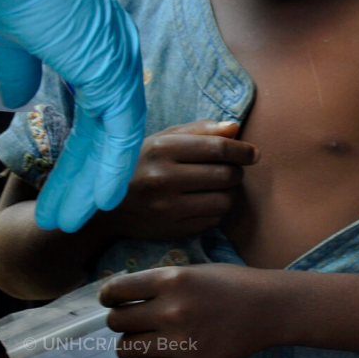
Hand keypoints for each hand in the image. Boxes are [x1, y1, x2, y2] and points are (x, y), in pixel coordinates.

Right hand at [0, 0, 145, 232]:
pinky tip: (104, 196)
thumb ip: (21, 67)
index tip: (66, 186)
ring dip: (97, 178)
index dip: (81, 152)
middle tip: (74, 214)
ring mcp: (114, 59)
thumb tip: (21, 97)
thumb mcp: (9, 37)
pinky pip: (119, 124)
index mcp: (92, 45)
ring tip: (81, 218)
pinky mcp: (108, 64)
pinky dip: (112, 162)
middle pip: (107, 128)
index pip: (94, 112)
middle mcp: (112, 54)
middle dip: (89, 174)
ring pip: (115, 134)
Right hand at [101, 120, 257, 240]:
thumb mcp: (164, 139)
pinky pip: (214, 220)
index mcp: (162, 150)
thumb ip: (201, 130)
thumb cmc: (142, 165)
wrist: (105, 208)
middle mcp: (163, 179)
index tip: (253, 154)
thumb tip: (235, 127)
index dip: (243, 151)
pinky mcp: (171, 230)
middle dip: (236, 172)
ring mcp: (166, 208)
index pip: (218, 148)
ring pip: (225, 200)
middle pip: (226, 175)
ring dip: (230, 193)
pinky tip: (206, 203)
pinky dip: (218, 211)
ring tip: (217, 187)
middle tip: (229, 171)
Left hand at [102, 263, 276, 357]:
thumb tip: (120, 298)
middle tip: (137, 318)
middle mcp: (172, 309)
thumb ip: (159, 284)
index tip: (113, 300)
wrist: (270, 309)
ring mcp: (180, 340)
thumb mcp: (195, 272)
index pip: (116, 291)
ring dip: (134, 342)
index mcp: (173, 279)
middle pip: (116, 322)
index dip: (109, 296)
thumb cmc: (233, 285)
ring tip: (152, 336)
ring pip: (126, 348)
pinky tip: (167, 349)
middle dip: (122, 319)